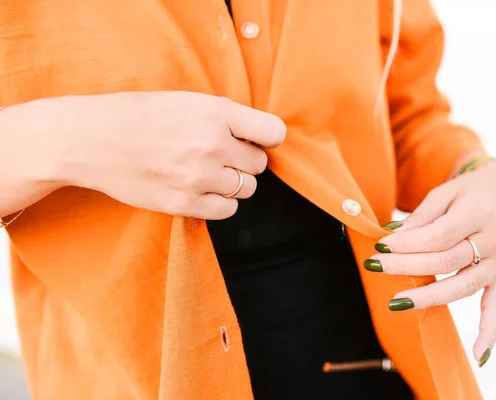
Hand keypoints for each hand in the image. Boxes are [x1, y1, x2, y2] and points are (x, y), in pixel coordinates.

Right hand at [48, 91, 285, 218]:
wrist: (91, 140)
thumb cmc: (139, 115)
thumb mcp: (186, 101)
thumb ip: (225, 117)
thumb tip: (260, 137)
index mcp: (215, 113)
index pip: (274, 132)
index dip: (268, 138)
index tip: (256, 140)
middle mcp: (211, 145)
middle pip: (259, 165)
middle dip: (245, 160)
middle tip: (221, 156)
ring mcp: (198, 177)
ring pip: (246, 189)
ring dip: (233, 182)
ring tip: (206, 172)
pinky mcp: (184, 203)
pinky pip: (228, 210)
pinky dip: (220, 202)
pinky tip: (202, 190)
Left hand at [364, 160, 495, 366]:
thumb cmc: (465, 192)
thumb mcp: (443, 192)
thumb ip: (421, 216)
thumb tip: (393, 237)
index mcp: (478, 214)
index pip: (438, 236)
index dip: (408, 244)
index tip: (381, 246)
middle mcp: (493, 241)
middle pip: (446, 260)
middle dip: (407, 266)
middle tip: (375, 266)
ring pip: (463, 285)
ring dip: (429, 297)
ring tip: (397, 303)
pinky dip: (489, 331)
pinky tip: (478, 355)